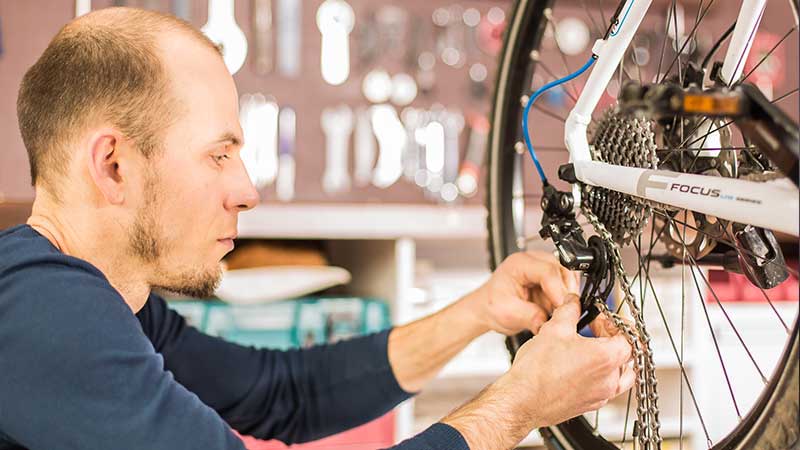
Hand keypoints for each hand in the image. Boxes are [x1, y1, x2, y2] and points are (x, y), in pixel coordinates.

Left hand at [468, 251, 579, 334]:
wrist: (488, 309)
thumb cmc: (492, 305)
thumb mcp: (507, 313)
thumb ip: (530, 317)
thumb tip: (549, 321)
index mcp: (519, 263)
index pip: (548, 271)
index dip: (559, 291)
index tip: (562, 308)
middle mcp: (533, 261)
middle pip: (563, 271)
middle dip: (566, 293)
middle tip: (563, 312)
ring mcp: (543, 268)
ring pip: (569, 277)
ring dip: (567, 296)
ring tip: (555, 312)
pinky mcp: (550, 278)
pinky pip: (567, 286)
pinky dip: (565, 299)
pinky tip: (554, 310)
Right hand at [503, 294, 634, 426]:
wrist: (522, 401)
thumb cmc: (537, 372)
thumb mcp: (554, 329)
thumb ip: (569, 310)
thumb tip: (573, 301)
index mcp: (606, 358)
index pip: (629, 336)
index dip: (615, 322)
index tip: (600, 317)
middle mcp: (609, 379)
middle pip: (628, 355)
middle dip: (613, 337)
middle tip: (593, 329)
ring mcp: (601, 395)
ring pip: (621, 374)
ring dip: (612, 358)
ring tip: (591, 349)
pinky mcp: (590, 405)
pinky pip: (607, 388)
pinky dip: (601, 374)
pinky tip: (580, 366)